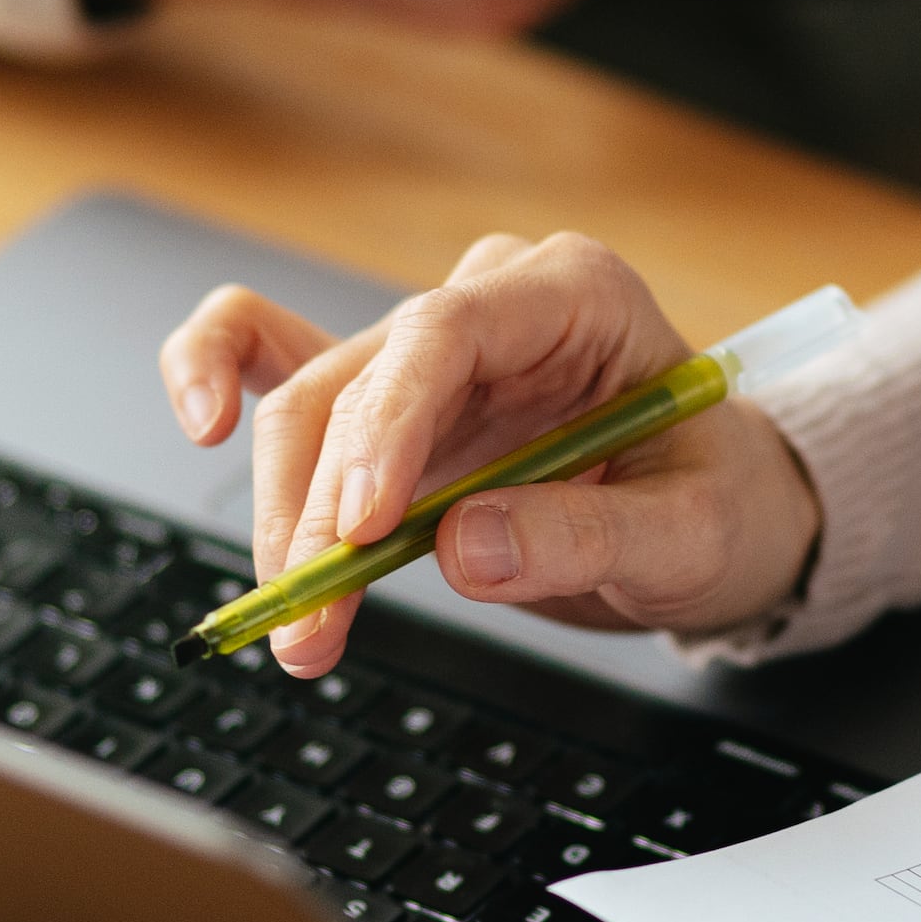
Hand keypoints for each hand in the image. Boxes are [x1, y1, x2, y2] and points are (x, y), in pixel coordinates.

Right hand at [157, 232, 826, 673]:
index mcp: (574, 294)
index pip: (447, 332)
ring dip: (286, 516)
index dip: (387, 426)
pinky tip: (195, 419)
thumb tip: (461, 549)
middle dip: (320, 508)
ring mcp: (430, 348)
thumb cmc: (720, 500)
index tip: (360, 527)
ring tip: (298, 627)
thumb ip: (586, 537)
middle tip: (311, 621)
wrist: (724, 512)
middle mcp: (489, 303)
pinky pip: (276, 359)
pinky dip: (219, 376)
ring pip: (312, 403)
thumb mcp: (692, 535)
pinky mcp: (390, 401)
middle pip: (361, 381)